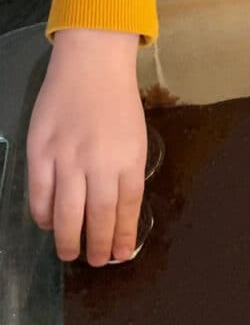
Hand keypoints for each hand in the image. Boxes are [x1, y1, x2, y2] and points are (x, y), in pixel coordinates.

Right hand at [27, 29, 145, 266]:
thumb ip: (126, 173)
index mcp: (129, 159)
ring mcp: (67, 157)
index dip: (122, 236)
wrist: (92, 63)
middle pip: (97, 216)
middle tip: (94, 261)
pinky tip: (49, 223)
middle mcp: (99, 162)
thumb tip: (117, 212)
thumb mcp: (134, 137)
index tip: (119, 254)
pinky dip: (43, 215)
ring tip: (70, 253)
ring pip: (67, 213)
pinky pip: (40, 195)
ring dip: (68, 239)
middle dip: (96, 246)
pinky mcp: (40, 151)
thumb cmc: (117, 101)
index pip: (126, 208)